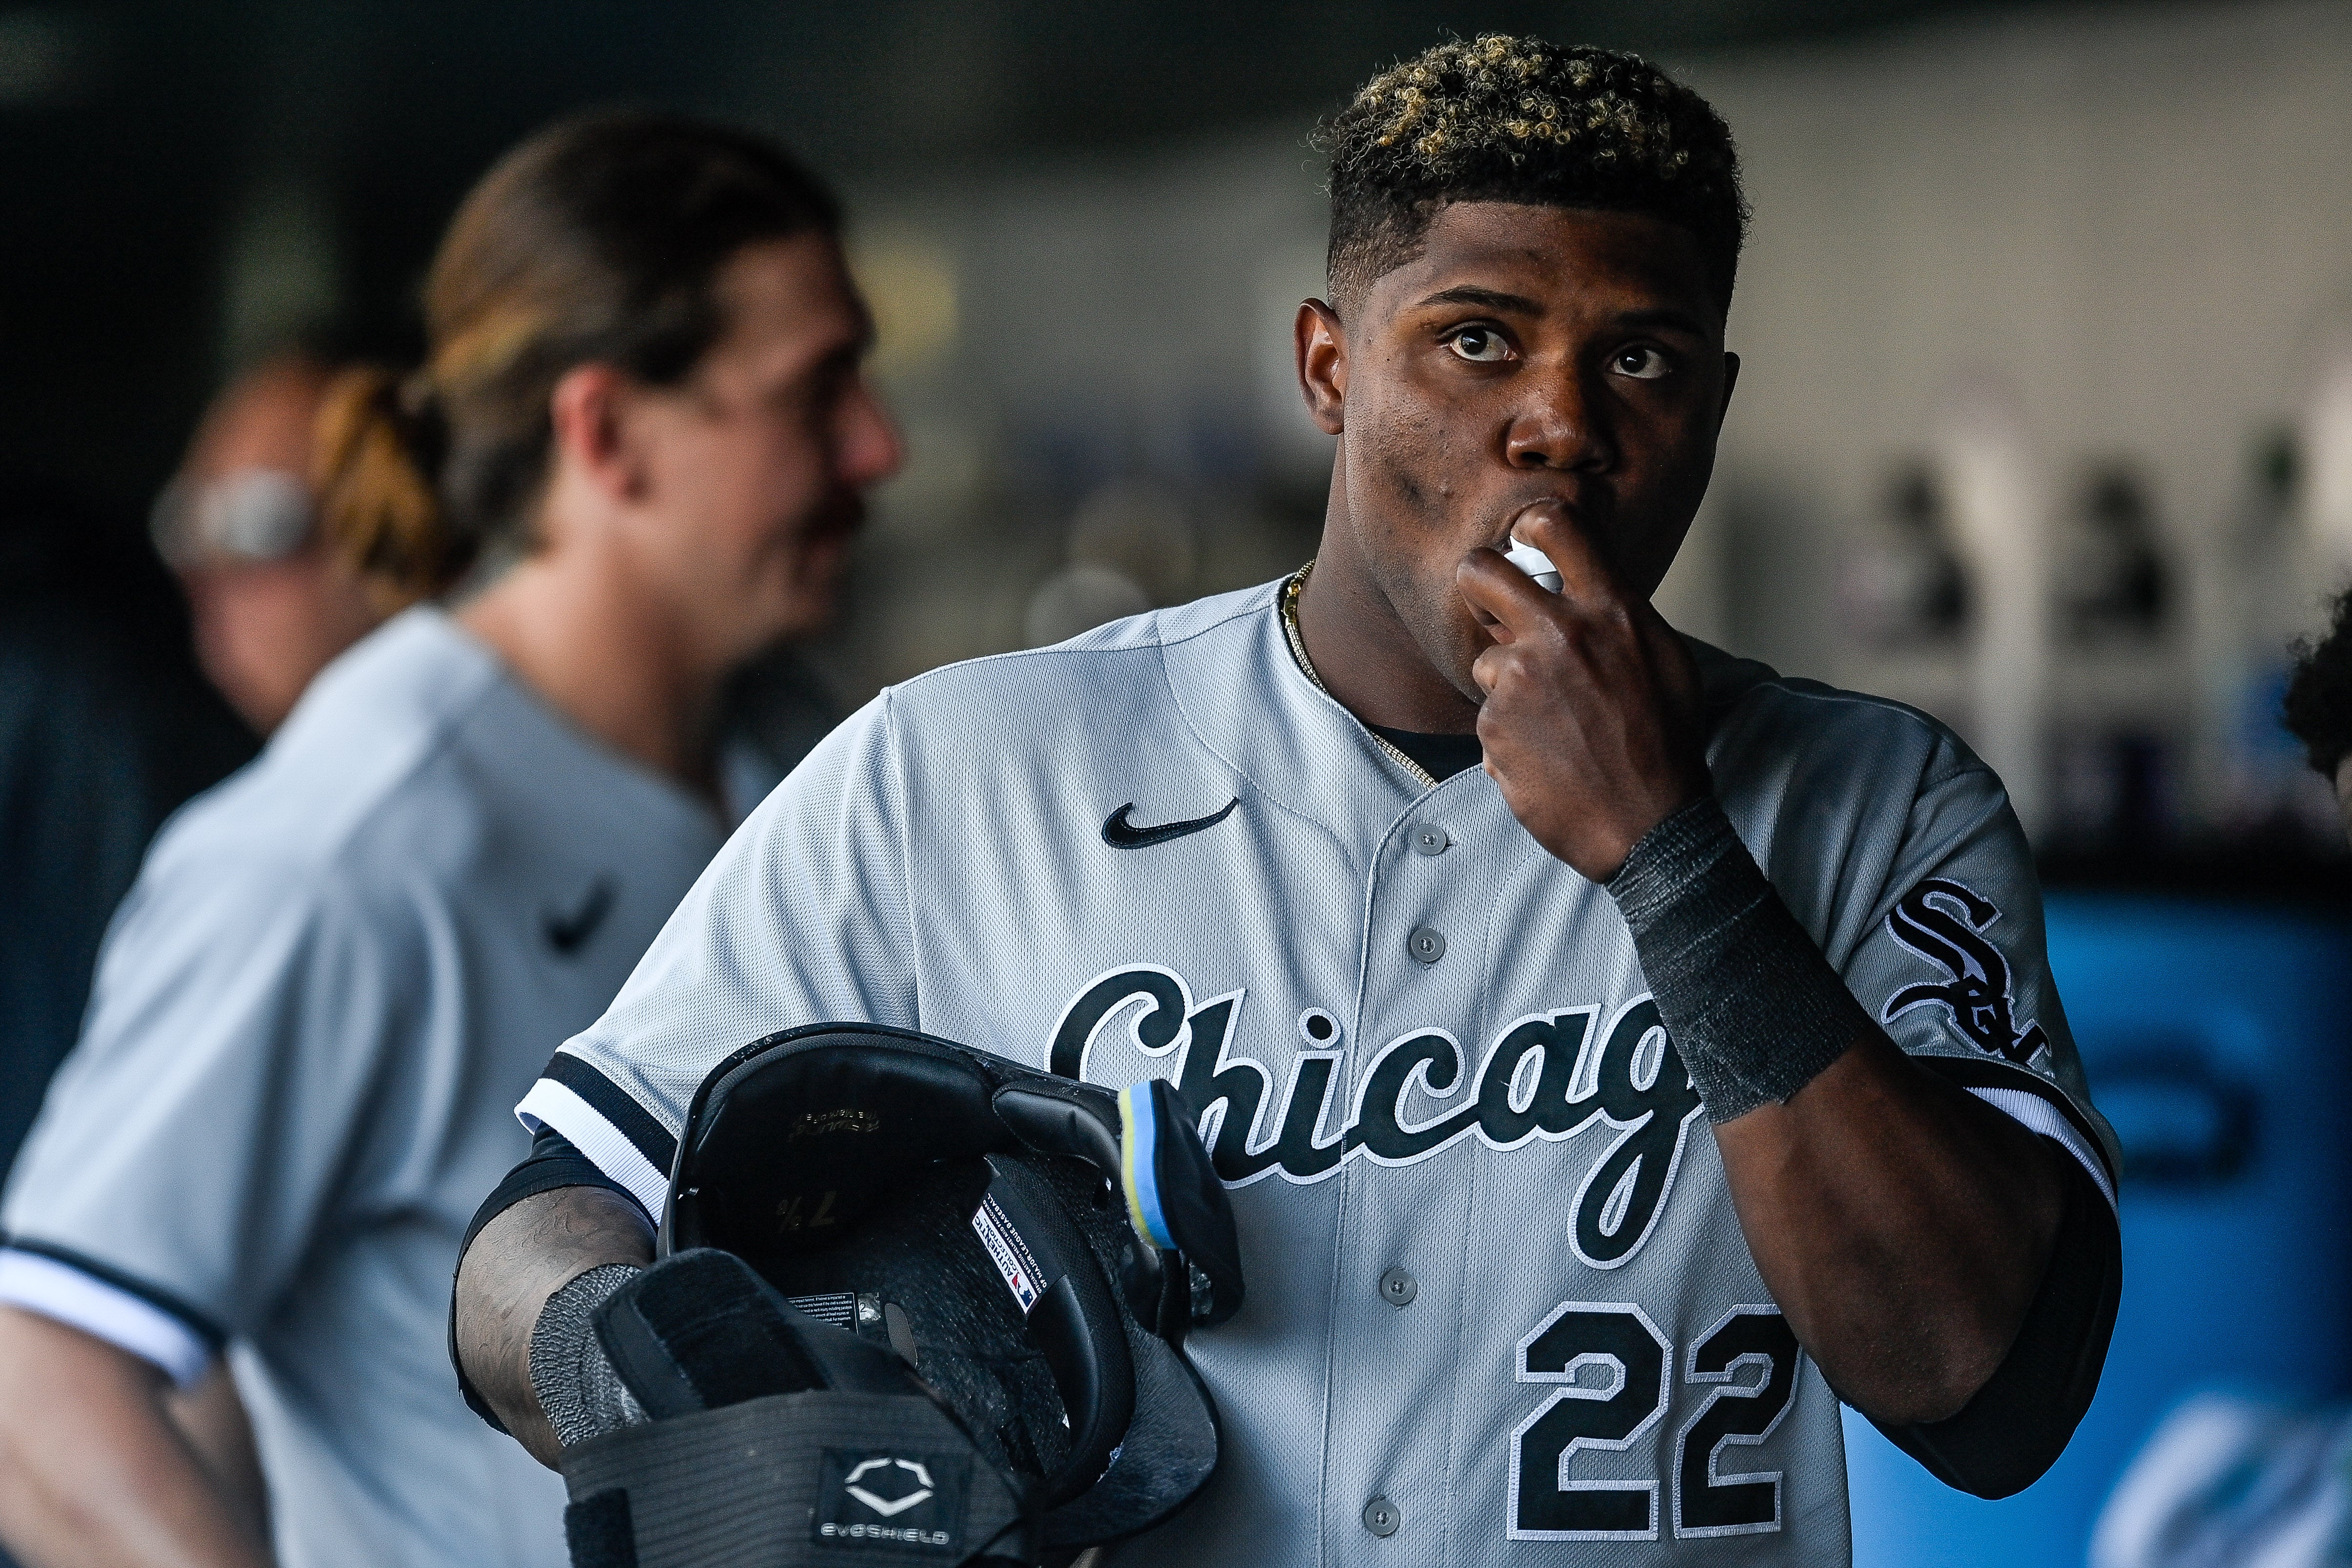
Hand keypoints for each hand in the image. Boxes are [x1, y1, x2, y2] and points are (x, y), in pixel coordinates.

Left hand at [1458, 500, 1708, 879]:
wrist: (1649, 824)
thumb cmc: (1665, 745)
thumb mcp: (1666, 662)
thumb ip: (1620, 619)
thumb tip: (1585, 593)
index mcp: (1609, 610)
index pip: (1557, 526)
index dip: (1530, 526)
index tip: (1523, 541)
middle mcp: (1559, 633)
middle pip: (1480, 571)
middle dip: (1478, 584)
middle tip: (1490, 607)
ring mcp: (1520, 679)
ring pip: (1488, 660)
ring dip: (1509, 686)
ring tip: (1553, 723)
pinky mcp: (1494, 725)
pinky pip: (1491, 717)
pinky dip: (1511, 735)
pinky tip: (1547, 756)